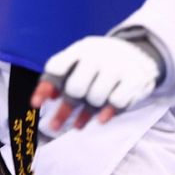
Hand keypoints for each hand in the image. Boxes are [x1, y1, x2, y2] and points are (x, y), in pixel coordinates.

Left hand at [31, 32, 166, 130]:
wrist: (137, 53)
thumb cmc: (99, 62)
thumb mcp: (79, 61)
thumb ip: (60, 77)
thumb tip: (41, 98)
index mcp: (81, 49)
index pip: (58, 67)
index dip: (45, 86)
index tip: (36, 104)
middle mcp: (99, 55)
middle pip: (76, 88)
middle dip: (66, 108)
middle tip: (56, 124)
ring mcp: (118, 67)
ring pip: (96, 98)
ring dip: (88, 111)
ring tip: (84, 117)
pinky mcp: (135, 80)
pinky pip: (116, 102)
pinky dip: (106, 114)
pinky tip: (100, 119)